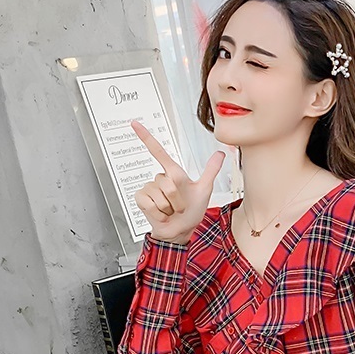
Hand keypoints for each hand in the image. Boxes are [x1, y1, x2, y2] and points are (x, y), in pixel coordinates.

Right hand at [131, 119, 225, 243]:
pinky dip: (160, 213)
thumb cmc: (192, 211)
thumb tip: (221, 153)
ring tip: (172, 211)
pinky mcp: (141, 199)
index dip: (146, 137)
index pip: (159, 152)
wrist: (180, 230)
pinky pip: (151, 204)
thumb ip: (211, 171)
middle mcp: (159, 178)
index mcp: (173, 173)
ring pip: (160, 195)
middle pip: (168, 184)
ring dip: (170, 208)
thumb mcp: (204, 190)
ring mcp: (149, 188)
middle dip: (178, 199)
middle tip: (181, 207)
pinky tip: (162, 215)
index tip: (134, 123)